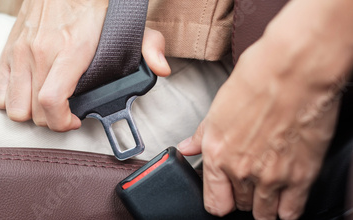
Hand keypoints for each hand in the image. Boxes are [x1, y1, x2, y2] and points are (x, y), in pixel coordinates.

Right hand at [0, 0, 170, 131]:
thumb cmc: (94, 6)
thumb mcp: (129, 25)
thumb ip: (150, 47)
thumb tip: (161, 69)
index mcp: (70, 50)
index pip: (51, 101)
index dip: (61, 122)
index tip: (74, 120)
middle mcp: (40, 52)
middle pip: (33, 112)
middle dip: (51, 120)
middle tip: (66, 111)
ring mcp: (20, 52)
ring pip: (13, 107)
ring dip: (30, 113)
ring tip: (47, 103)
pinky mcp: (8, 50)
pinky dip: (11, 100)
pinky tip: (30, 92)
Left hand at [178, 0, 352, 218]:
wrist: (294, 69)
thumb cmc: (258, 78)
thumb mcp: (218, 106)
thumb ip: (202, 134)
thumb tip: (187, 147)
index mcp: (216, 153)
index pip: (213, 202)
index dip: (219, 200)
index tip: (225, 195)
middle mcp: (240, 170)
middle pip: (240, 205)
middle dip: (243, 196)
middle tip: (250, 182)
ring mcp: (270, 176)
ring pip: (264, 213)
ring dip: (265, 206)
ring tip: (269, 189)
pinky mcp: (300, 176)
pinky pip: (290, 211)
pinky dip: (287, 209)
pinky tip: (286, 198)